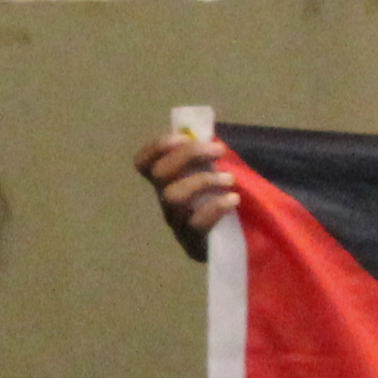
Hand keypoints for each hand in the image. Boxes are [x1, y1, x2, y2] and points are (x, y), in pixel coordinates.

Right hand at [134, 129, 236, 258]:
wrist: (232, 244)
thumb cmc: (221, 201)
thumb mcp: (210, 176)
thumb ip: (204, 158)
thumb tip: (205, 133)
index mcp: (167, 183)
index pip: (144, 163)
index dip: (158, 147)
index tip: (185, 136)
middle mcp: (165, 200)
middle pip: (160, 174)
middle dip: (189, 154)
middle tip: (219, 150)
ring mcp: (176, 221)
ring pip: (174, 196)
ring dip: (204, 181)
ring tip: (230, 180)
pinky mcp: (192, 241)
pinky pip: (196, 223)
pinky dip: (216, 207)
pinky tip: (233, 200)